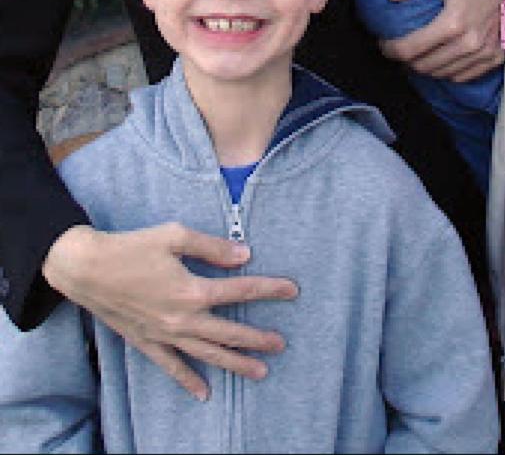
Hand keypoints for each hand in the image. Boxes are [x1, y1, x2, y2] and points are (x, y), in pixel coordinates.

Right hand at [43, 223, 298, 399]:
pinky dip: (188, 380)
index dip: (269, 289)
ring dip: (234, 364)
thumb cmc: (132, 247)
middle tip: (281, 344)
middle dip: (258, 339)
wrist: (86, 269)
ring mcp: (164, 335)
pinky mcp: (146, 343)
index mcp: (192, 290)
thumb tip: (245, 254)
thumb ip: (212, 247)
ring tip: (259, 372)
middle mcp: (182, 319)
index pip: (241, 291)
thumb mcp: (175, 236)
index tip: (292, 290)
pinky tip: (204, 393)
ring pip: (207, 354)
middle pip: (229, 332)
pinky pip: (171, 367)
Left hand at [381, 0, 504, 81]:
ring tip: (416, 53)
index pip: (410, 49)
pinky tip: (440, 57)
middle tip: (398, 47)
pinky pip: (463, 76)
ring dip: (424, 66)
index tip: (383, 43)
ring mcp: (484, 53)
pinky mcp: (495, 57)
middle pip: (424, 66)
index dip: (390, 49)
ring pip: (442, 74)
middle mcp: (469, 43)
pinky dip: (447, 71)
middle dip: (405, 59)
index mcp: (453, 22)